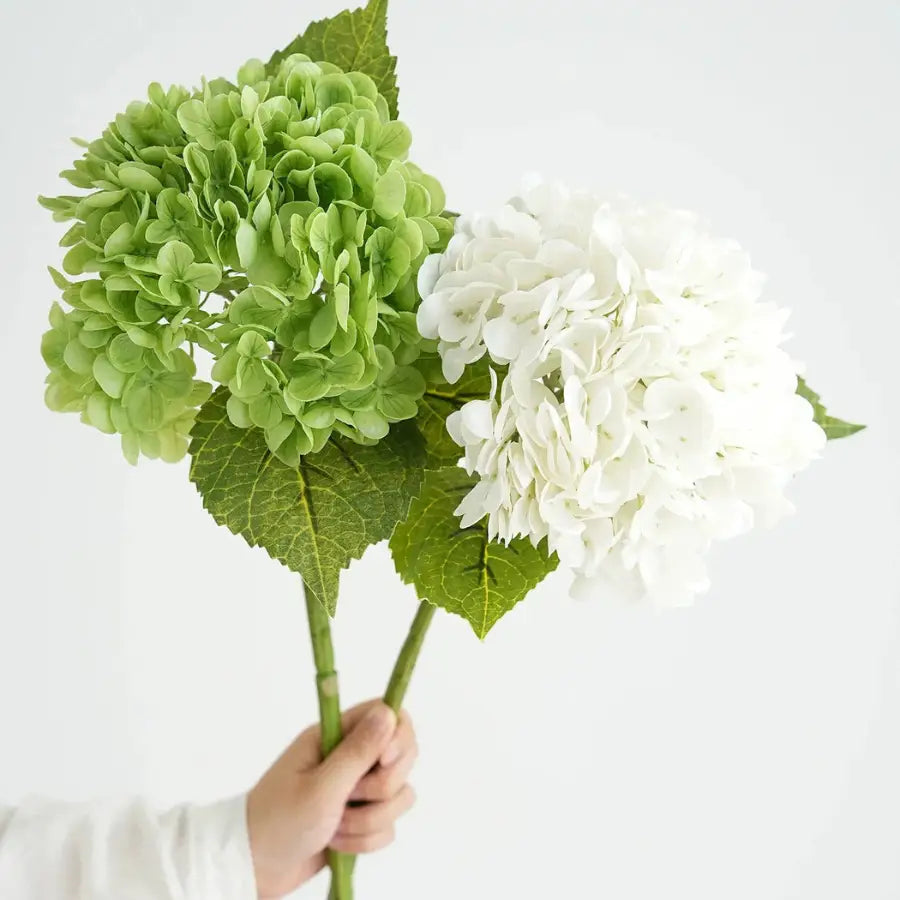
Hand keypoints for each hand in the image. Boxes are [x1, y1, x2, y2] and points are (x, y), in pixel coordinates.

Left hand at [247, 700, 417, 898]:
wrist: (256, 869)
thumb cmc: (279, 822)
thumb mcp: (320, 787)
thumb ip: (358, 751)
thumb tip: (388, 712)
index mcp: (335, 734)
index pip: (388, 712)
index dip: (397, 735)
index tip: (384, 761)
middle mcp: (349, 756)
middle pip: (402, 755)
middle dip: (384, 787)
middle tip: (351, 796)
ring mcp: (356, 787)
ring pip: (398, 794)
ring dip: (370, 820)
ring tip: (336, 828)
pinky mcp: (361, 818)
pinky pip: (388, 825)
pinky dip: (367, 840)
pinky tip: (337, 843)